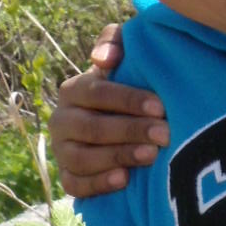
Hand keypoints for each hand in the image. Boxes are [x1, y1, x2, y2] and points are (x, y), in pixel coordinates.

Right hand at [50, 24, 167, 197]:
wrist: (126, 124)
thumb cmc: (131, 86)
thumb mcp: (126, 56)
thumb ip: (115, 41)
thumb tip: (102, 59)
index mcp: (73, 90)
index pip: (97, 93)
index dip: (128, 100)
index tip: (161, 107)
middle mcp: (61, 120)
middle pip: (92, 128)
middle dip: (130, 131)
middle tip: (165, 135)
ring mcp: (62, 151)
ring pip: (82, 158)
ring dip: (118, 157)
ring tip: (150, 156)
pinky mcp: (68, 177)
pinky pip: (75, 185)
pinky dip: (98, 184)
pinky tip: (124, 179)